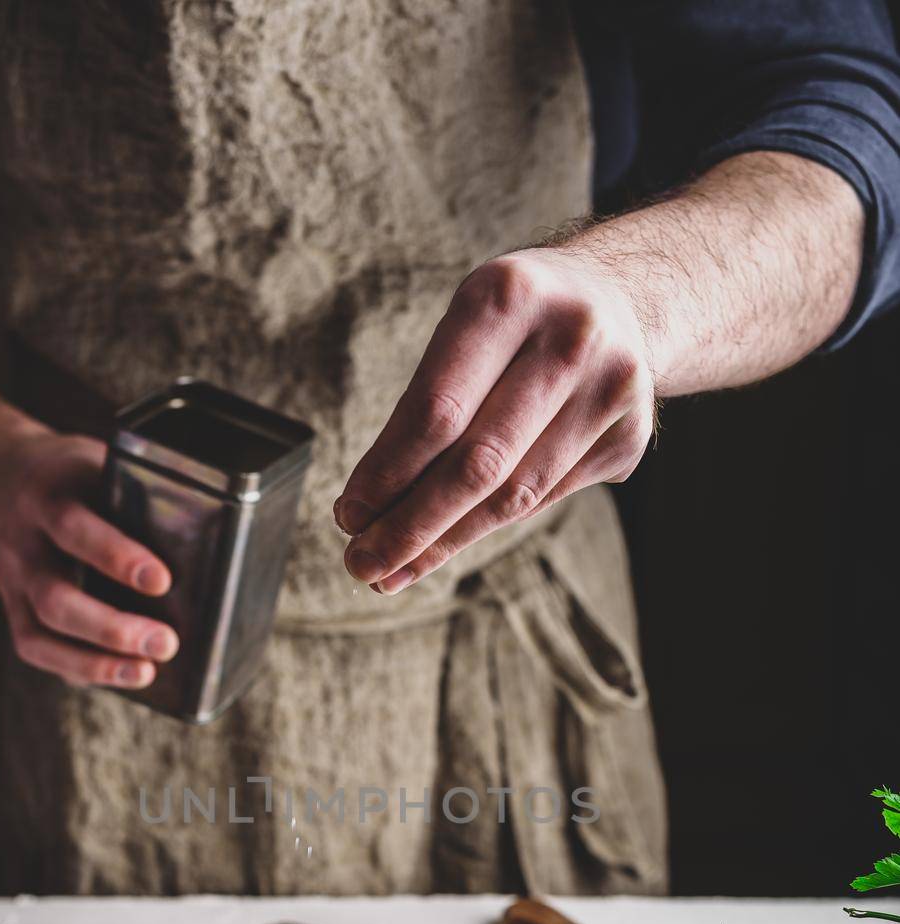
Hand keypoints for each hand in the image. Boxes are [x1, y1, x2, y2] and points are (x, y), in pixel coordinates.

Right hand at [0, 427, 177, 687]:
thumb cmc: (69, 475)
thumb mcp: (96, 464)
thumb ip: (135, 495)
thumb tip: (205, 536)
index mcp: (45, 497)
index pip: (74, 528)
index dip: (116, 557)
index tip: (162, 582)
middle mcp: (21, 544)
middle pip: (55, 597)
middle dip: (111, 628)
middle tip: (165, 643)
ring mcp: (10, 582)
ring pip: (40, 634)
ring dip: (94, 662)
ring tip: (145, 672)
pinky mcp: (11, 608)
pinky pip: (35, 648)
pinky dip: (75, 668)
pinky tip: (116, 675)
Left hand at [335, 249, 656, 591]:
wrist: (620, 299)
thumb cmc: (515, 323)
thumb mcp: (465, 327)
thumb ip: (424, 407)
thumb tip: (367, 511)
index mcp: (510, 297)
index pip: (437, 411)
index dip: (388, 474)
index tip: (349, 516)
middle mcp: (570, 340)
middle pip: (477, 464)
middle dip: (411, 526)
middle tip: (362, 563)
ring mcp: (610, 391)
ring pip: (513, 496)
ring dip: (444, 542)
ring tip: (392, 570)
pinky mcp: (630, 437)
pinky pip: (543, 500)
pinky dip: (488, 525)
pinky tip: (449, 541)